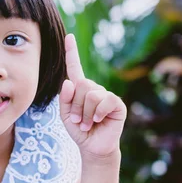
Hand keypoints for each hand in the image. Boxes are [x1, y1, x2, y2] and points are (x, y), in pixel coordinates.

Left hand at [60, 34, 126, 159]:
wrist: (93, 147)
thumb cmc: (79, 130)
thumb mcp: (65, 116)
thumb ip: (64, 100)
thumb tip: (69, 82)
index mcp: (80, 89)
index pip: (75, 67)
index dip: (72, 52)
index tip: (69, 36)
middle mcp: (94, 88)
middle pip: (80, 85)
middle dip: (75, 106)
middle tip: (78, 120)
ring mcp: (106, 95)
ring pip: (90, 94)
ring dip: (84, 113)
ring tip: (87, 124)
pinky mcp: (117, 104)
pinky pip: (104, 100)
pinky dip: (97, 113)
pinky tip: (97, 121)